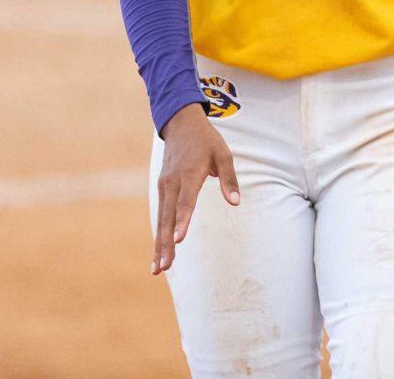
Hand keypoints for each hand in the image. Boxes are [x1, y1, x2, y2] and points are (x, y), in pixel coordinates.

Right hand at [152, 103, 239, 274]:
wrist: (181, 123)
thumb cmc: (206, 140)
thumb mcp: (223, 154)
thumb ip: (229, 179)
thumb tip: (236, 203)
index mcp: (190, 173)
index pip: (186, 201)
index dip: (183, 221)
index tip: (179, 239)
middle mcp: (173, 182)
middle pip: (168, 216)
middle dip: (166, 243)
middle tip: (164, 266)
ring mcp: (165, 186)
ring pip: (161, 219)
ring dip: (159, 244)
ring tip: (158, 269)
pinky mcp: (162, 188)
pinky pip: (160, 215)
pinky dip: (158, 234)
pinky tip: (158, 253)